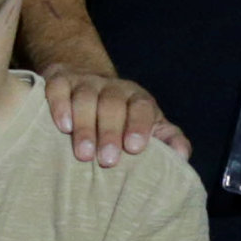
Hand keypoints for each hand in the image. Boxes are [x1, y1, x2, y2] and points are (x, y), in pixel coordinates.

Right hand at [43, 69, 187, 167]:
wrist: (88, 80)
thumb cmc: (123, 116)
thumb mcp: (149, 125)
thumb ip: (168, 139)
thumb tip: (182, 156)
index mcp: (137, 99)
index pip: (141, 108)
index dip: (138, 125)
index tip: (134, 148)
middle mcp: (112, 87)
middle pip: (112, 105)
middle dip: (110, 132)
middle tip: (108, 160)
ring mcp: (85, 82)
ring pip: (85, 98)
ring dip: (85, 126)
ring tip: (84, 154)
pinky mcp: (60, 80)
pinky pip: (58, 88)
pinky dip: (60, 106)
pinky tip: (62, 126)